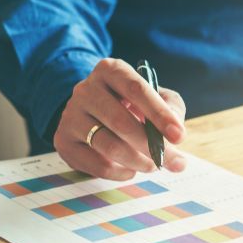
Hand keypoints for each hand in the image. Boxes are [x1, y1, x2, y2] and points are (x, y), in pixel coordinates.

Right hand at [53, 58, 187, 179]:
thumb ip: (172, 110)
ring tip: (153, 165)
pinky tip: (131, 170)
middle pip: (121, 121)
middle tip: (172, 161)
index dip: (160, 114)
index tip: (179, 136)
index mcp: (111, 70)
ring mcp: (71, 114)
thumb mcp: (157, 98)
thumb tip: (177, 136)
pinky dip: (120, 172)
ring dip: (138, 161)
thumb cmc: (133, 105)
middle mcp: (86, 89)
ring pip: (108, 145)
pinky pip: (96, 164)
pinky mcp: (63, 140)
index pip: (136, 89)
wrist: (93, 113)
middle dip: (151, 145)